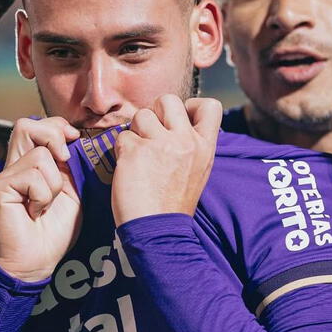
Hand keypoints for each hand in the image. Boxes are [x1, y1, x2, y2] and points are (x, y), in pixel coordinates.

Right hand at [0, 119, 81, 281]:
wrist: (37, 263)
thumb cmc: (54, 231)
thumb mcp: (72, 192)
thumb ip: (70, 166)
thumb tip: (75, 139)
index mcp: (29, 164)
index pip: (36, 125)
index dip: (57, 126)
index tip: (74, 140)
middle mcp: (13, 166)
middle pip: (25, 125)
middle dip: (54, 137)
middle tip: (65, 162)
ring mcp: (3, 177)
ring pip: (38, 154)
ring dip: (54, 182)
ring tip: (46, 204)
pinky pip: (31, 177)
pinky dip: (44, 196)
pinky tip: (35, 213)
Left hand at [111, 95, 222, 226]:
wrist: (158, 231)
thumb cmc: (173, 204)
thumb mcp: (198, 171)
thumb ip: (190, 145)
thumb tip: (175, 124)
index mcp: (204, 147)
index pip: (210, 105)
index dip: (190, 105)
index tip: (180, 119)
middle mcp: (185, 141)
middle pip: (168, 99)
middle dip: (155, 113)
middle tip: (150, 136)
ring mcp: (160, 144)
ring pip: (141, 115)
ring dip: (135, 132)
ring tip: (138, 156)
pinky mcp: (135, 151)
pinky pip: (121, 136)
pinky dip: (121, 150)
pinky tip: (128, 168)